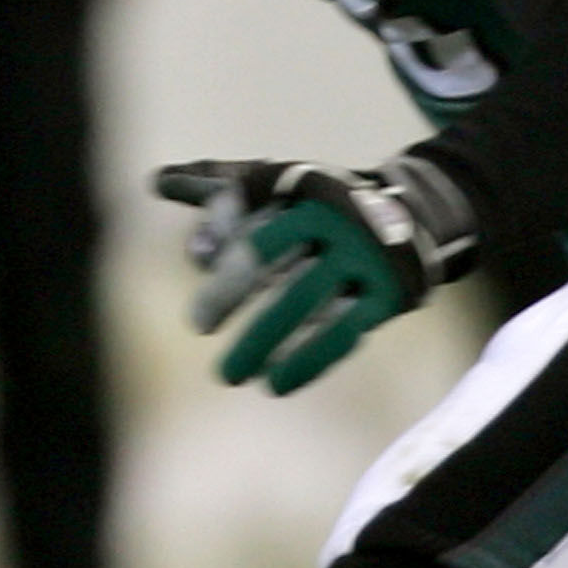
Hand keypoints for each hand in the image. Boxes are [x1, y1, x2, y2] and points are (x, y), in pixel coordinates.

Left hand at [157, 156, 479, 393]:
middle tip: (198, 325)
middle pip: (273, 257)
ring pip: (306, 301)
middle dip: (230, 293)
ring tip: (233, 375)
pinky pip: (343, 333)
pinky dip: (309, 361)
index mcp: (302, 188)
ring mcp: (362, 257)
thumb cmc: (314, 204)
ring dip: (266, 341)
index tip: (200, 259)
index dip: (222, 235)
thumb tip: (157, 182)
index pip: (252, 206)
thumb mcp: (271, 184)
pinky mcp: (385, 293)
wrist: (409, 216)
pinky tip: (277, 384)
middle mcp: (334, 219)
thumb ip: (216, 194)